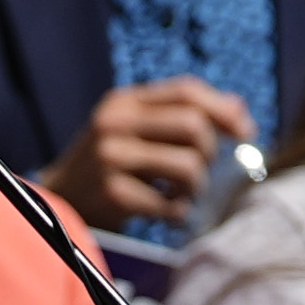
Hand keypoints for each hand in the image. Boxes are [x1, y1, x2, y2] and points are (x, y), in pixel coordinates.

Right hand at [41, 78, 258, 229]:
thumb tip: (239, 108)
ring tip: (177, 195)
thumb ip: (180, 116)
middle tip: (197, 172)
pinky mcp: (112, 194)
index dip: (223, 109)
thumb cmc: (108, 168)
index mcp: (123, 102)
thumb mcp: (135, 132)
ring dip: (195, 188)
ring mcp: (110, 157)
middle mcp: (114, 123)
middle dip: (209, 154)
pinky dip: (178, 214)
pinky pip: (172, 205)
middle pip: (193, 126)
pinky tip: (164, 214)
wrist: (57, 205)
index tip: (246, 132)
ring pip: (189, 167)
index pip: (186, 90)